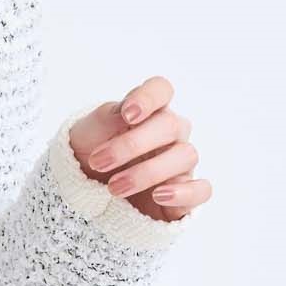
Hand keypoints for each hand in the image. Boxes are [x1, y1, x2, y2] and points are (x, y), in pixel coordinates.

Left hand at [68, 77, 210, 221]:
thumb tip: (125, 114)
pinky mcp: (184, 194)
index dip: (148, 98)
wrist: (84, 189)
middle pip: (171, 125)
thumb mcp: (87, 132)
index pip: (161, 90)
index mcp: (148, 111)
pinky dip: (183, 193)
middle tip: (99, 162)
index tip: (127, 115)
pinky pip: (201, 190)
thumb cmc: (89, 152)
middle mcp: (170, 134)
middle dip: (132, 145)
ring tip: (114, 187)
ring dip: (147, 172)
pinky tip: (158, 196)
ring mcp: (180, 163)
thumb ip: (106, 118)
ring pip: (185, 155)